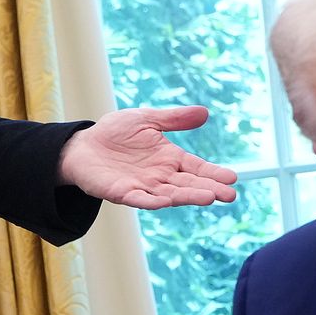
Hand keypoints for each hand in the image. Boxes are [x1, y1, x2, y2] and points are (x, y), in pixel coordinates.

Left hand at [57, 106, 238, 208]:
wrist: (82, 146)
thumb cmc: (114, 133)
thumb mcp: (147, 119)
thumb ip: (174, 119)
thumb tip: (205, 112)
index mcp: (168, 158)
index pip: (196, 167)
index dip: (213, 173)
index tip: (232, 178)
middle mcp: (160, 175)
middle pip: (188, 183)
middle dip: (209, 188)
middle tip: (230, 194)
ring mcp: (143, 186)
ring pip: (170, 194)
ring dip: (188, 196)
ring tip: (209, 197)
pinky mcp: (123, 193)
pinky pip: (139, 198)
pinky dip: (152, 200)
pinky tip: (165, 202)